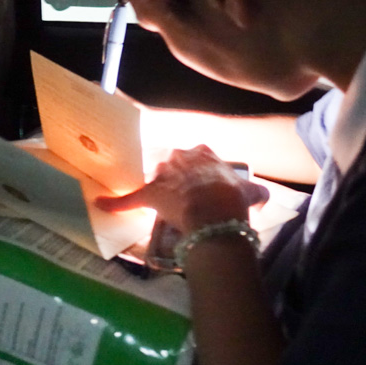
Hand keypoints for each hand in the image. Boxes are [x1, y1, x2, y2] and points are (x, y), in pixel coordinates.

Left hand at [95, 145, 268, 232]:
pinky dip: (115, 202)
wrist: (216, 212)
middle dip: (177, 177)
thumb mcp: (251, 192)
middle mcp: (180, 157)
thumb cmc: (233, 200)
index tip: (204, 183)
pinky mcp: (147, 193)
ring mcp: (162, 174)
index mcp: (204, 153)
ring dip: (157, 188)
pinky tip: (101, 203)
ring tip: (161, 202)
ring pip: (154, 178)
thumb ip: (254, 191)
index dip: (200, 172)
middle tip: (186, 195)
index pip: (198, 156)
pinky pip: (127, 198)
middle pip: (173, 164)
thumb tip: (264, 195)